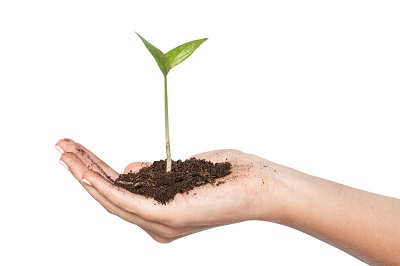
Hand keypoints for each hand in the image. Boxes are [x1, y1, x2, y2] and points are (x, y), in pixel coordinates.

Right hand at [55, 138, 278, 242]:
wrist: (260, 185)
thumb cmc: (227, 176)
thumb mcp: (181, 172)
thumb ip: (153, 174)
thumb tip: (127, 166)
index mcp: (159, 211)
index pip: (119, 190)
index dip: (94, 169)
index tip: (77, 149)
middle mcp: (155, 222)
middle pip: (108, 195)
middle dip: (82, 170)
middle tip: (61, 146)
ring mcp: (160, 222)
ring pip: (110, 199)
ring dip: (84, 174)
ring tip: (64, 152)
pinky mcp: (166, 217)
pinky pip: (125, 201)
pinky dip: (101, 185)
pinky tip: (84, 170)